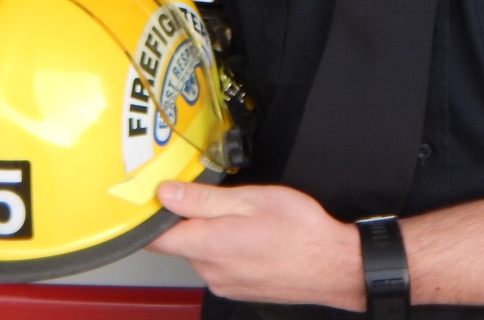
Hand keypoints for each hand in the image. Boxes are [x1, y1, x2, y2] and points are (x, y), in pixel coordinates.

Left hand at [147, 181, 364, 310]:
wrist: (333, 266)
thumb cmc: (298, 230)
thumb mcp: (250, 200)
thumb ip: (202, 200)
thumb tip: (165, 194)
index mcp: (208, 245)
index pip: (156, 239)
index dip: (149, 218)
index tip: (151, 200)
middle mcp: (210, 270)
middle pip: (181, 243)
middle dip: (189, 220)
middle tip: (213, 197)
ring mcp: (225, 284)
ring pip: (202, 254)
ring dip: (212, 235)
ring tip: (241, 217)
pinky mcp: (239, 289)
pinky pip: (220, 266)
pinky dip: (228, 250)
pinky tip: (252, 237)